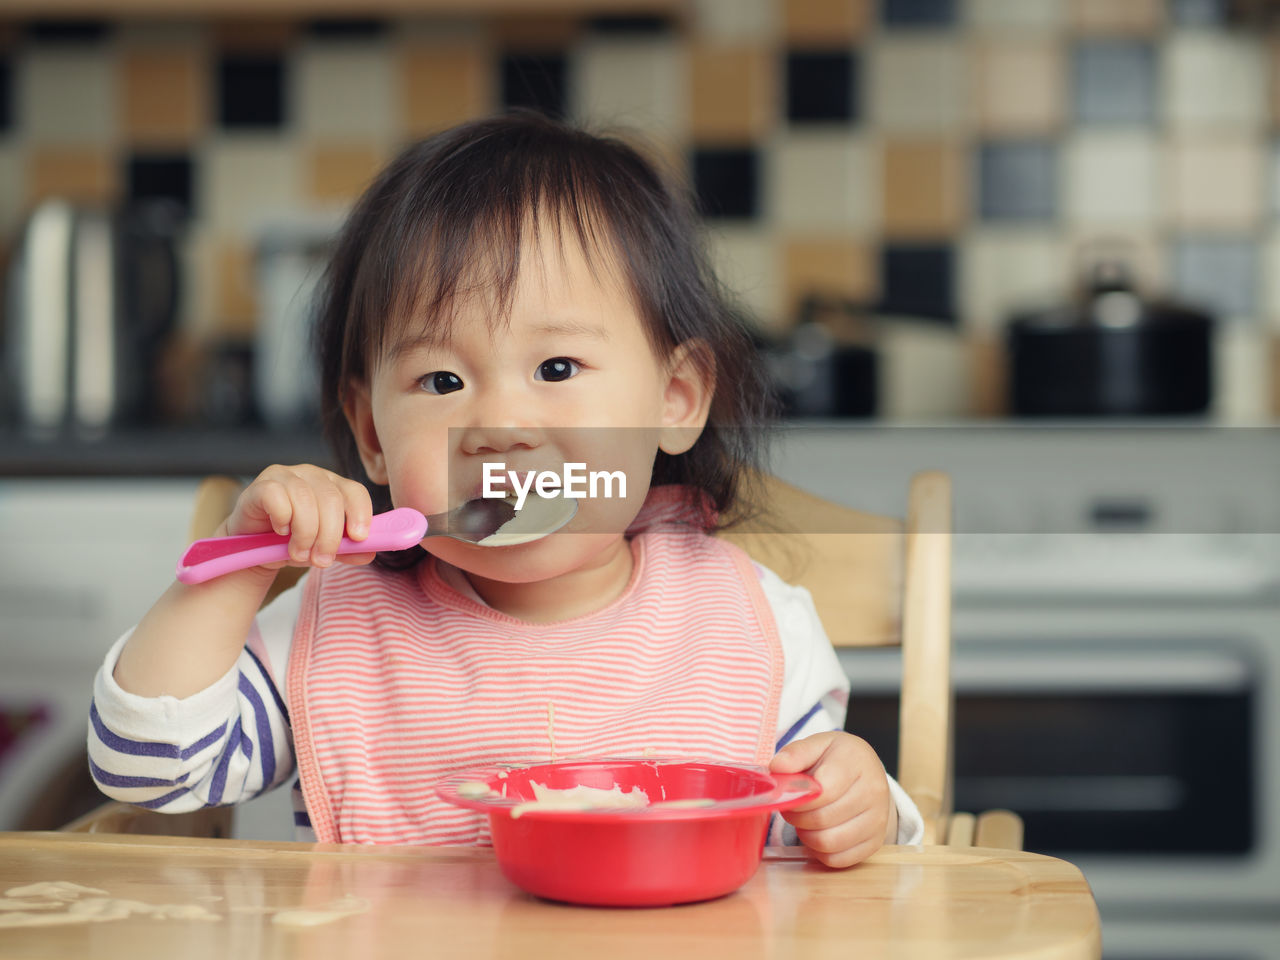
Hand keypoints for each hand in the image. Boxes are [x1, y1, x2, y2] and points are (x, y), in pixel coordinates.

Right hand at [224, 464, 375, 570]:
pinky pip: (277, 496)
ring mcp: (285, 476)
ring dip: (305, 533)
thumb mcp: (324, 548)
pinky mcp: (261, 485)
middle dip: (330, 535)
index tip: (358, 538)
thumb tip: (370, 552)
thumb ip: (347, 549)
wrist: (254, 549)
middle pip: (331, 499)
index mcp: (333, 485)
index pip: (355, 491)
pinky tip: (280, 531)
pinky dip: (282, 518)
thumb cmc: (294, 542)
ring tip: (299, 553)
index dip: (360, 513)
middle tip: (321, 560)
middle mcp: (311, 475)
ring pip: (305, 500)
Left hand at [770, 731, 896, 867]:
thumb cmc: (838, 759)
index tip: (789, 795)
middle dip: (798, 817)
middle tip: (793, 808)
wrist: (869, 772)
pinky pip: (839, 859)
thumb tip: (778, 767)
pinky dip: (821, 851)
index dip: (799, 799)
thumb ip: (795, 754)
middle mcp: (873, 791)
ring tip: (804, 820)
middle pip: (823, 819)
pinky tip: (819, 832)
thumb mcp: (817, 745)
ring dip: (807, 836)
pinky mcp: (876, 842)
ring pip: (829, 842)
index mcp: (857, 762)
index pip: (824, 791)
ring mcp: (878, 819)